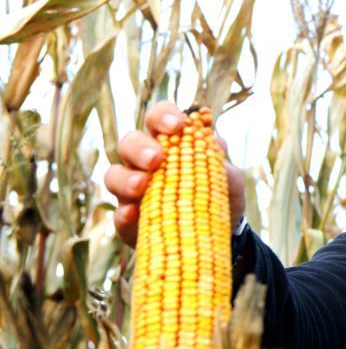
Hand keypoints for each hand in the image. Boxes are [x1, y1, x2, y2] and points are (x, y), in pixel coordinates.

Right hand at [103, 100, 245, 246]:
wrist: (222, 232)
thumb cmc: (221, 194)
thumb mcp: (228, 178)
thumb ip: (220, 161)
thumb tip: (217, 142)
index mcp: (169, 144)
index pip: (158, 119)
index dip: (163, 116)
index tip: (177, 125)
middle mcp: (144, 163)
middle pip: (129, 143)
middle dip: (140, 147)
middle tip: (156, 158)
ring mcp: (133, 191)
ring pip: (114, 176)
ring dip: (125, 178)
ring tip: (141, 185)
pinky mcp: (129, 221)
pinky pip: (118, 215)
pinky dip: (123, 214)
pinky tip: (133, 214)